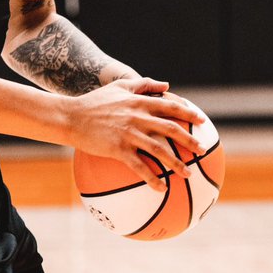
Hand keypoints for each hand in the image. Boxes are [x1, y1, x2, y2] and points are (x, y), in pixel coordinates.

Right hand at [66, 76, 207, 189]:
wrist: (71, 117)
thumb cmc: (94, 102)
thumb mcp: (119, 86)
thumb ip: (143, 84)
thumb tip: (166, 85)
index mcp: (140, 102)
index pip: (170, 106)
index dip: (188, 113)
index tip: (201, 121)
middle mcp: (138, 117)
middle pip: (170, 129)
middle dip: (189, 140)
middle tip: (201, 151)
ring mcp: (128, 134)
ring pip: (158, 149)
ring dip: (175, 163)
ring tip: (188, 174)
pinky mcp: (118, 148)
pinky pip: (139, 166)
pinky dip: (152, 177)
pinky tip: (161, 188)